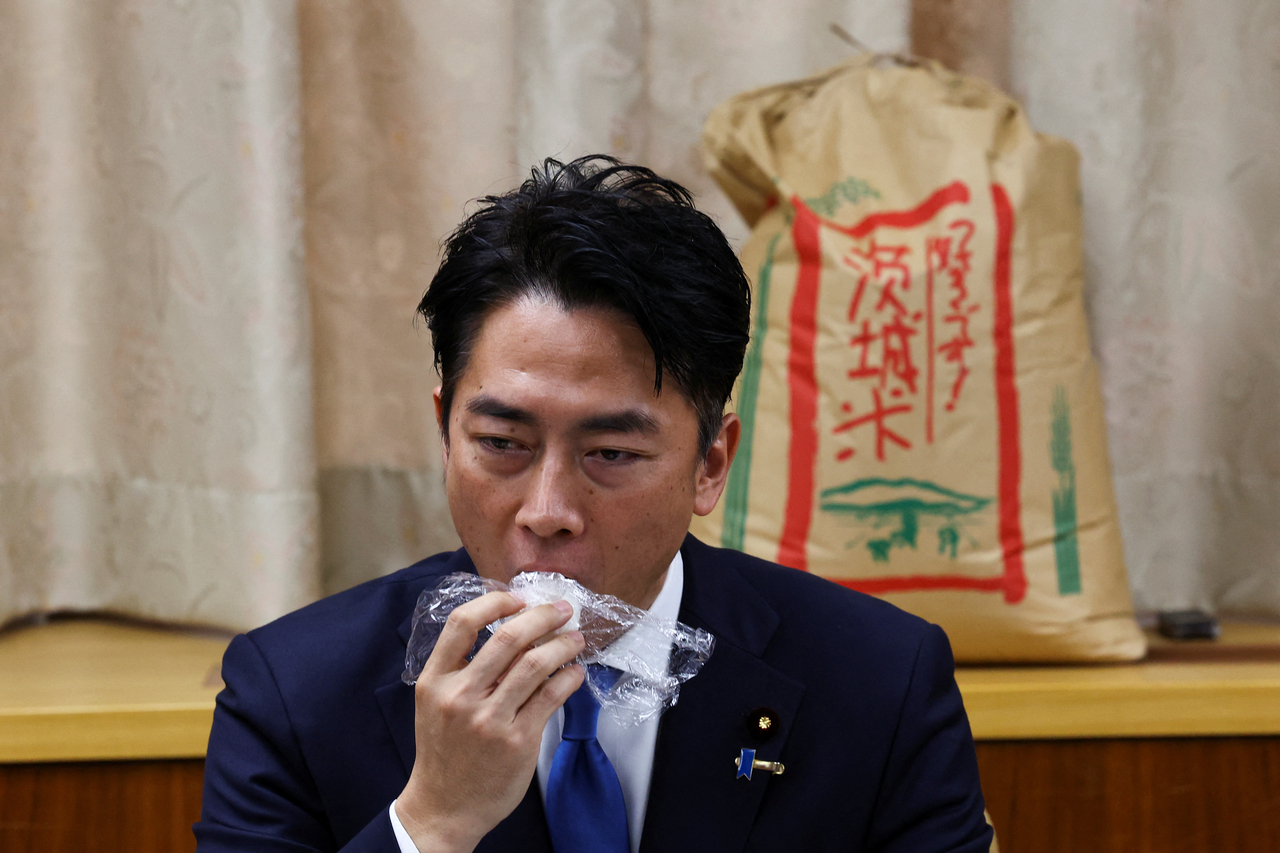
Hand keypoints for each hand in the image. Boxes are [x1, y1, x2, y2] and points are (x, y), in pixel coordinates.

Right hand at [394, 591, 585, 852]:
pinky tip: (575, 672)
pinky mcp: (518, 740)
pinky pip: (552, 695)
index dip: (495, 602)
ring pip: (536, 663)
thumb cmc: (444, 750)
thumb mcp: (435, 703)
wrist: (444, 807)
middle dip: (543, 615)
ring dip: (564, 643)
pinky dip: (570, 677)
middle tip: (562, 608)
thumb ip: (461, 668)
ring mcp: (489, 720)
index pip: (462, 623)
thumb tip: (512, 626)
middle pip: (508, 637)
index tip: (519, 598)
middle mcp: (460, 697)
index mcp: (434, 681)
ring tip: (576, 638)